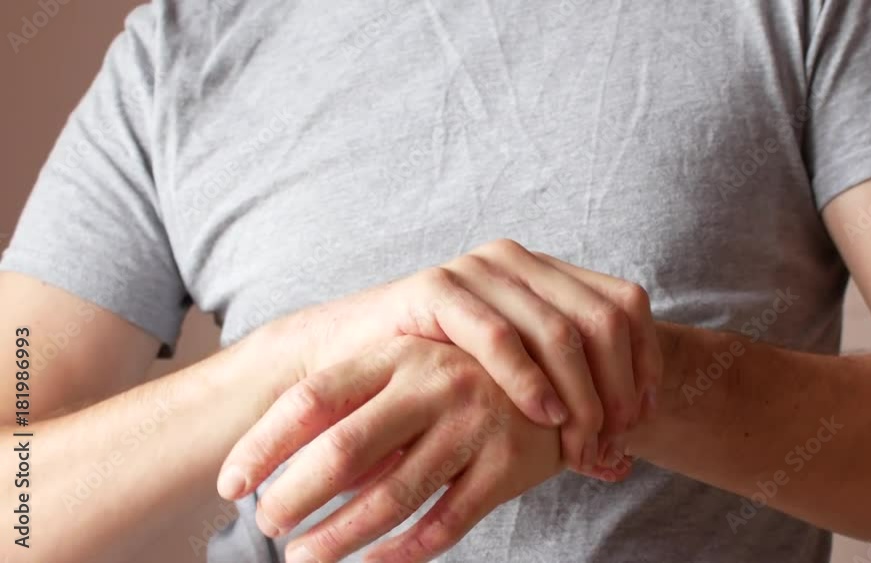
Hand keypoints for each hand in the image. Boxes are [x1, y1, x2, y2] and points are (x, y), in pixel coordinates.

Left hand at [219, 335, 576, 562]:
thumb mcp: (409, 371)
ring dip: (338, 536)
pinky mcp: (507, 466)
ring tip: (301, 557)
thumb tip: (277, 469)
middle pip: (346, 449)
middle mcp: (435, 383)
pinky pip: (444, 524)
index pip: (313, 398)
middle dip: (295, 496)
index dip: (265, 444)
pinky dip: (400, 553)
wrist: (561, 381)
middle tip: (266, 525)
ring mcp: (475, 425)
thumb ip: (356, 409)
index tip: (232, 483)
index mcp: (399, 353)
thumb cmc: (461, 381)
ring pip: (392, 497)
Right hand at [287, 239, 660, 470]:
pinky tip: (544, 415)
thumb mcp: (514, 386)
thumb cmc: (438, 382)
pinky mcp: (437, 288)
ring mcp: (479, 269)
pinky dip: (529, 380)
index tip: (640, 419)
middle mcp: (518, 261)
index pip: (625, 304)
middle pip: (603, 319)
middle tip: (611, 443)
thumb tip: (623, 465)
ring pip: (561, 330)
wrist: (350, 361)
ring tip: (581, 444)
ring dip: (581, 396)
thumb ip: (566, 407)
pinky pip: (499, 335)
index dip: (644, 363)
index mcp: (546, 272)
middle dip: (617, 390)